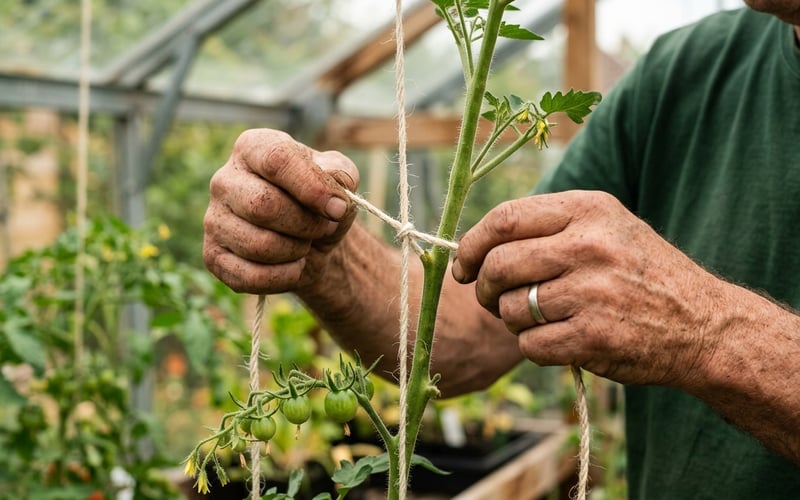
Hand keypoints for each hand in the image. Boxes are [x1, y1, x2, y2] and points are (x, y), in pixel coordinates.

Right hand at [203, 129, 358, 293]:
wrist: (311, 241)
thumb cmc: (320, 202)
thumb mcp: (340, 179)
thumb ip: (340, 176)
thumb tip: (334, 200)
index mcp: (253, 148)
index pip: (276, 160)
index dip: (312, 187)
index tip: (338, 208)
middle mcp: (224, 180)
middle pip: (264, 206)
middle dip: (306, 224)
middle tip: (323, 227)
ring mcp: (213, 219)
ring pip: (259, 245)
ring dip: (296, 251)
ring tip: (305, 243)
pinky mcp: (213, 256)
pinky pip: (250, 276)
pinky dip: (284, 277)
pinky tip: (293, 266)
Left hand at [451, 190, 722, 386]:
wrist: (704, 324)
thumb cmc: (641, 274)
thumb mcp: (606, 228)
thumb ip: (547, 229)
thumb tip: (475, 245)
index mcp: (589, 210)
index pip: (504, 219)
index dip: (471, 244)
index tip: (462, 265)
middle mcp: (589, 246)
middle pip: (498, 265)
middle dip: (482, 287)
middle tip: (489, 298)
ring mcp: (593, 292)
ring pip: (509, 308)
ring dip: (511, 320)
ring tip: (540, 318)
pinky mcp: (594, 337)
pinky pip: (530, 345)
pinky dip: (534, 347)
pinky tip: (558, 340)